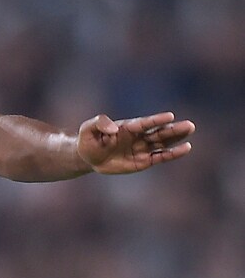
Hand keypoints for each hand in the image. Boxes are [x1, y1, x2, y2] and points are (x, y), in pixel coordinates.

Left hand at [78, 111, 194, 173]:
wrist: (88, 157)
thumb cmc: (88, 140)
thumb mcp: (88, 129)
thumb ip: (99, 123)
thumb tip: (114, 129)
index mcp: (128, 127)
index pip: (145, 123)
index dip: (156, 120)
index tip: (170, 116)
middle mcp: (138, 136)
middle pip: (159, 132)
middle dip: (173, 129)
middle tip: (190, 125)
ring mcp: (142, 149)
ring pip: (163, 143)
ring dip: (177, 138)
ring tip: (190, 132)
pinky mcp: (143, 161)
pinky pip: (160, 157)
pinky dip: (172, 154)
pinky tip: (185, 148)